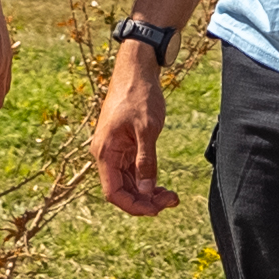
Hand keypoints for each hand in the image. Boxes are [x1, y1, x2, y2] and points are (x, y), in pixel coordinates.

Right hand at [93, 45, 173, 216]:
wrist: (136, 69)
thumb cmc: (139, 95)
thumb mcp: (147, 129)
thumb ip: (146, 162)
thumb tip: (146, 191)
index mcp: (105, 152)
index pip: (114, 193)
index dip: (134, 206)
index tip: (156, 209)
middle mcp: (106, 154)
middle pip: (122, 190)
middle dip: (145, 200)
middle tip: (172, 200)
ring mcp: (115, 150)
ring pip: (128, 182)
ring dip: (147, 192)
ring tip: (171, 195)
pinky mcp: (124, 145)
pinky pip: (132, 171)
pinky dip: (146, 179)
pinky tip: (162, 184)